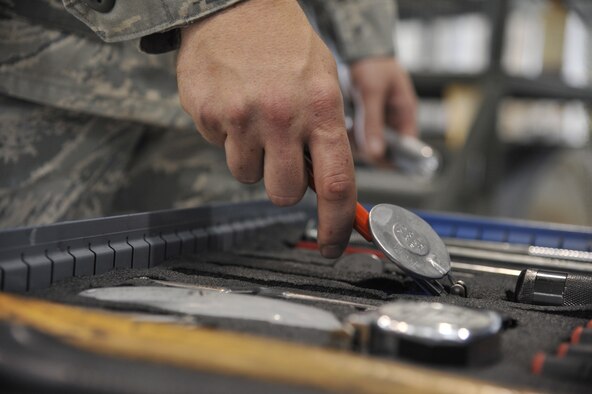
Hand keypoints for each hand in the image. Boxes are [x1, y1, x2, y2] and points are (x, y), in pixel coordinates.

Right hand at [177, 0, 355, 257]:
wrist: (234, 5)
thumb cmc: (284, 44)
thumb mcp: (323, 81)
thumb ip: (326, 135)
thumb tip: (323, 187)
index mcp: (323, 107)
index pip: (336, 184)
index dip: (336, 224)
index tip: (332, 245)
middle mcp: (283, 115)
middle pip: (284, 194)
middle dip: (281, 187)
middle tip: (279, 156)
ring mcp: (241, 116)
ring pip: (245, 175)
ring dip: (251, 157)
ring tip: (253, 116)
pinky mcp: (207, 114)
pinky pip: (219, 148)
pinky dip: (226, 135)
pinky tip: (232, 104)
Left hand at [349, 57, 417, 162]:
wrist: (357, 46)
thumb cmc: (372, 63)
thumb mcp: (372, 92)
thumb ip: (373, 123)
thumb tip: (376, 152)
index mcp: (406, 114)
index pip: (407, 148)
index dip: (395, 159)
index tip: (377, 161)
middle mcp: (393, 121)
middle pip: (384, 149)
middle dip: (368, 149)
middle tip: (354, 140)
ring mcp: (377, 122)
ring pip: (367, 144)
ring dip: (355, 141)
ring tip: (347, 126)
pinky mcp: (362, 121)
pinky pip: (355, 136)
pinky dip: (347, 134)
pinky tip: (340, 123)